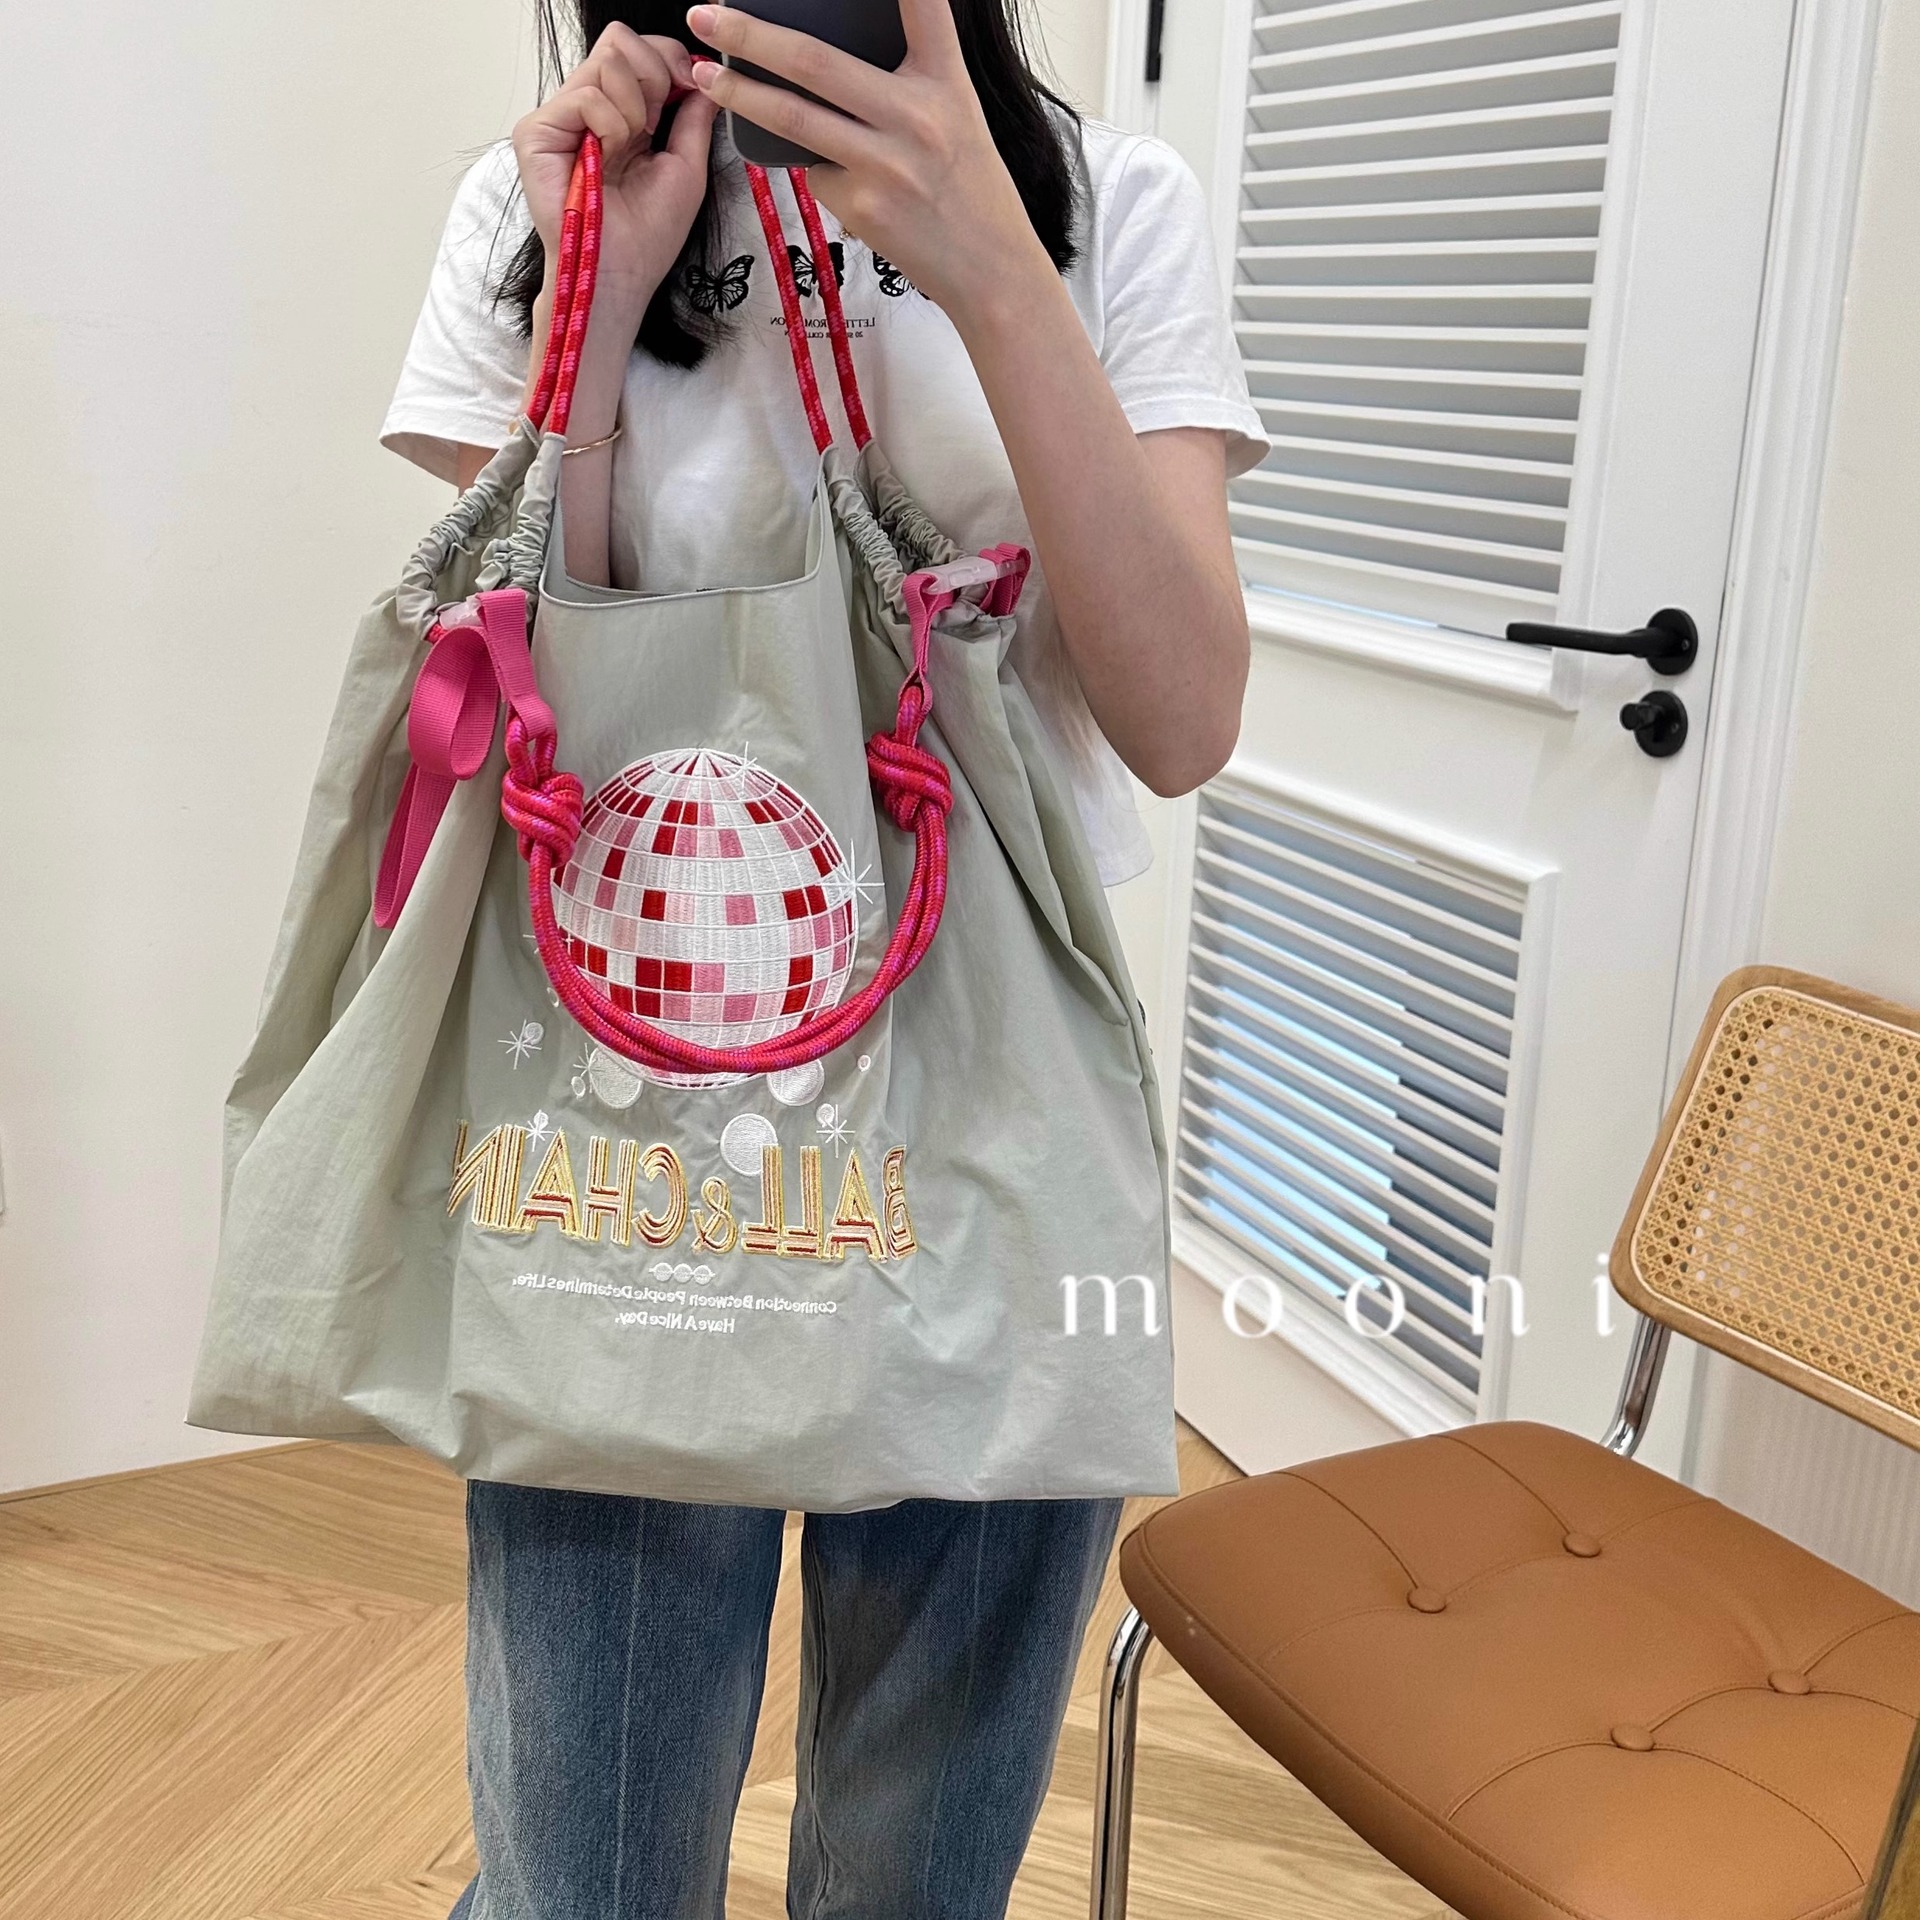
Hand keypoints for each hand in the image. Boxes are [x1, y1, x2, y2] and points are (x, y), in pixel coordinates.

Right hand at [513, 23, 719, 322]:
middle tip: (654, 127)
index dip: (669, 58)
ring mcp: (559, 116)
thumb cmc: (648, 234)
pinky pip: (586, 94)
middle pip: (619, 39)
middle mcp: (585, 108)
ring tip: (628, 150)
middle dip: (654, 76)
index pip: (636, 48)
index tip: (688, 91)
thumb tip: (704, 75)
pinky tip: (607, 158)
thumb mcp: (687, 167)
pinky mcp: (536, 131)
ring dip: (635, 108)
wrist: (621, 273)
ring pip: (606, 60)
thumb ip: (694, 117)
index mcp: (618, 113)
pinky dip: (612, 125)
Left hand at [684, 0, 1054, 328]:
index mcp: (945, 81)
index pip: (922, 6)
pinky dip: (809, 162)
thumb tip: (833, 52)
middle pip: (814, 60)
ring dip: (738, 92)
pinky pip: (814, 169)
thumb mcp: (957, 113)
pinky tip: (831, 172)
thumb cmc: (969, 189)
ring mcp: (885, 162)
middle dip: (750, 34)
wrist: (988, 268)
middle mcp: (915, 115)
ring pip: (792, 116)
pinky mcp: (861, 204)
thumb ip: (909, 76)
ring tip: (707, 75)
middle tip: (708, 14)